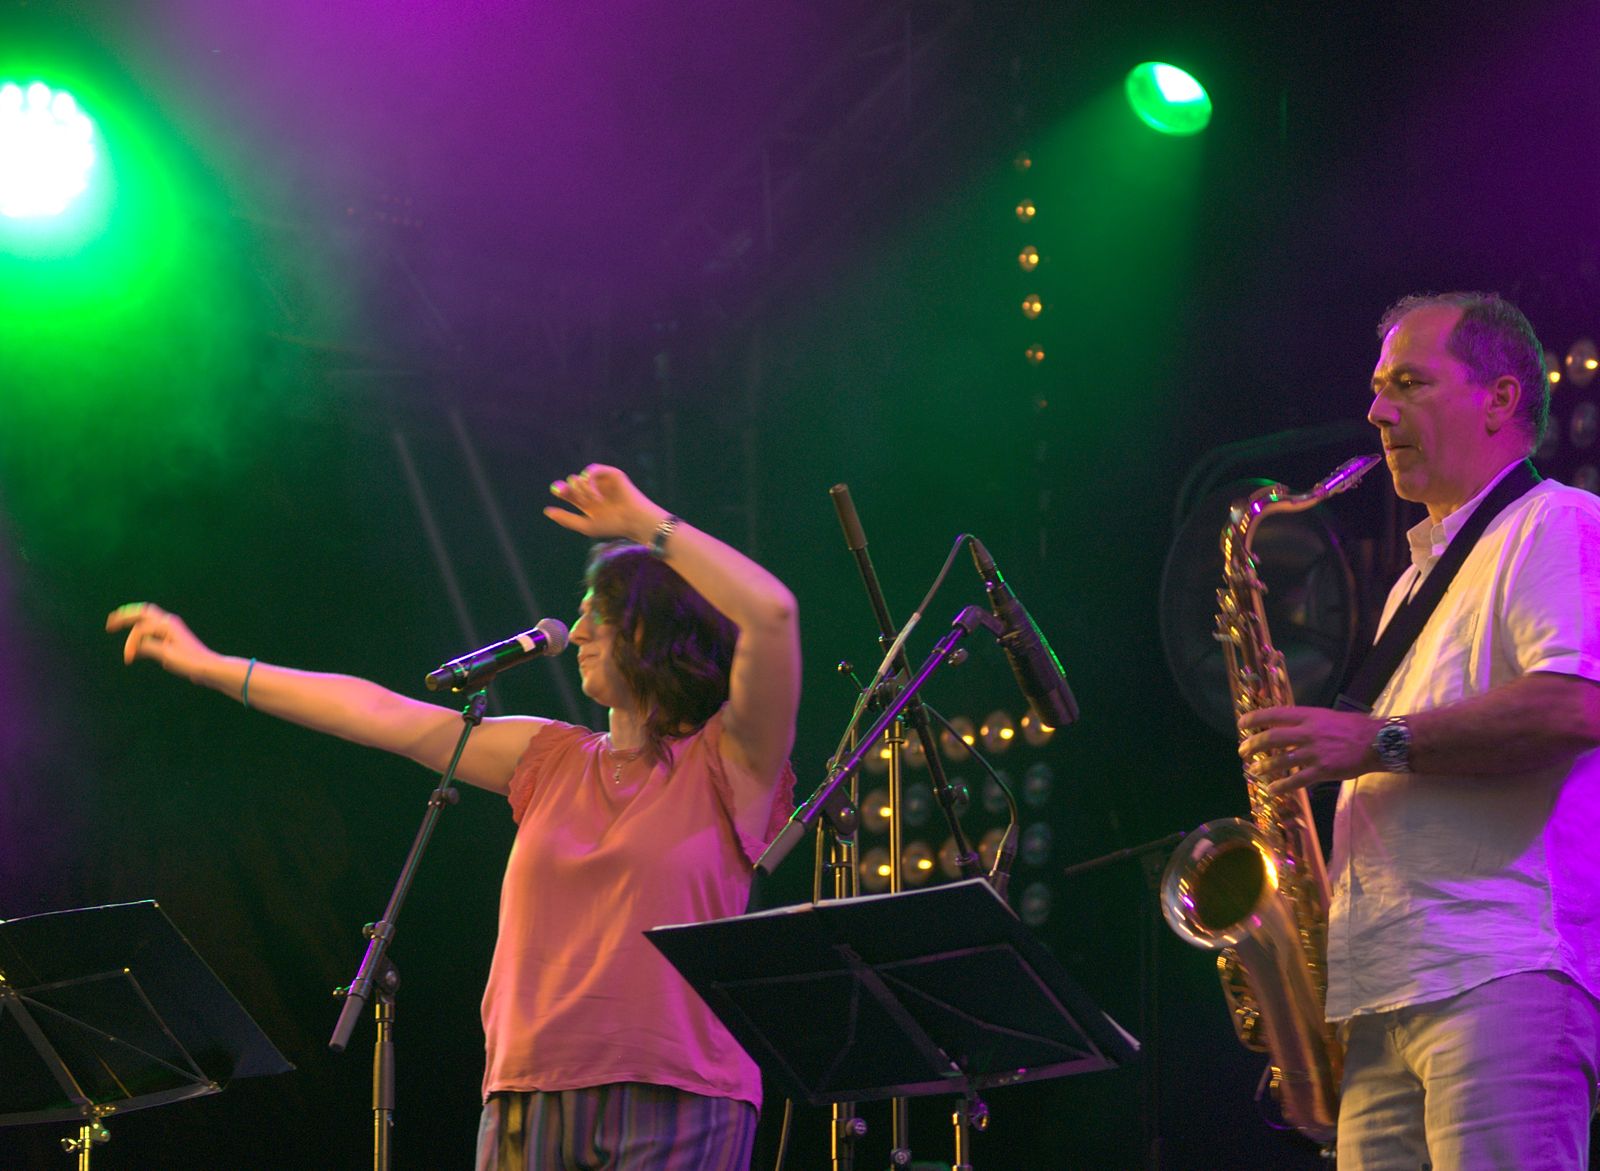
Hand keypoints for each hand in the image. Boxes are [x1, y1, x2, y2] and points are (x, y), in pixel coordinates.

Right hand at [105, 603, 215, 680]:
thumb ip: (149, 646)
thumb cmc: (189, 662)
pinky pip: (152, 625)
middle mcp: (169, 622)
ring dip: (132, 616)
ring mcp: (171, 627)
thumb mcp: (167, 655)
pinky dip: (140, 626)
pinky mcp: (171, 634)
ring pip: (147, 615)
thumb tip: (135, 643)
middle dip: (125, 615)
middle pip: (143, 612)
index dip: (131, 643)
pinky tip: (134, 632)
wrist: (207, 667)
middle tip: (110, 621)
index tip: (128, 659)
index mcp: (168, 624)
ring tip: (117, 619)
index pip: (141, 630)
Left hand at [543, 465, 664, 542]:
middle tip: (584, 502)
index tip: (557, 491)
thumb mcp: (586, 526)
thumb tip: (546, 511)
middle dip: (573, 492)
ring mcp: (601, 481)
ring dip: (583, 490)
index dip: (559, 489)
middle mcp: (592, 489)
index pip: (567, 492)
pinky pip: (592, 470)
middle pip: (571, 482)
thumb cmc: (613, 526)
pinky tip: (597, 495)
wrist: (634, 520)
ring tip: (595, 501)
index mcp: (585, 502)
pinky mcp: (611, 474)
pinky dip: (590, 482)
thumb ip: (566, 519)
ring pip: (579, 477)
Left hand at [1236, 705, 1380, 794]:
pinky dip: (1282, 786)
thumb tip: (1285, 726)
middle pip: (1273, 738)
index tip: (1241, 724)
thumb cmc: (1353, 728)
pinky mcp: (1324, 770)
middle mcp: (1309, 732)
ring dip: (1264, 767)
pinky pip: (1297, 780)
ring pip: (1282, 760)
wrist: (1378, 742)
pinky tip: (1272, 790)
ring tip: (1253, 772)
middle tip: (1242, 752)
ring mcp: (1316, 752)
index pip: (1276, 714)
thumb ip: (1306, 721)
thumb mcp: (1327, 717)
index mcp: (1310, 716)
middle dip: (1253, 745)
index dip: (1255, 718)